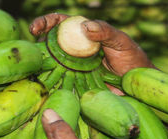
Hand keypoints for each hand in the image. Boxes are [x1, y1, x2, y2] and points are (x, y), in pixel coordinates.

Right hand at [30, 13, 154, 76]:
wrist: (137, 86)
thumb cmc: (133, 60)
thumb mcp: (122, 41)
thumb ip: (105, 32)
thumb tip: (84, 27)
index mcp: (83, 33)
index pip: (60, 23)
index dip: (46, 22)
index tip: (36, 28)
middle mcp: (74, 48)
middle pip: (49, 41)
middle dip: (36, 43)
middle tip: (31, 48)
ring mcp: (71, 66)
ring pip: (50, 62)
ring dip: (39, 64)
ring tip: (33, 66)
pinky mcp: (73, 83)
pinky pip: (57, 81)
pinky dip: (48, 82)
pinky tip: (41, 83)